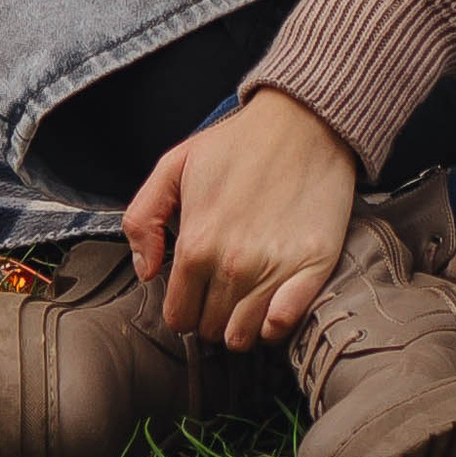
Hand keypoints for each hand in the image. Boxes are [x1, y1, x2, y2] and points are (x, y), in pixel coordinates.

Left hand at [126, 86, 356, 349]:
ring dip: (240, 324)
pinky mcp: (312, 267)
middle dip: (211, 314)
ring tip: (246, 296)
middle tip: (222, 287)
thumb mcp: (175, 163)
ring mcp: (274, 269)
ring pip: (243, 336)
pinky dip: (274, 324)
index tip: (195, 292)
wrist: (305, 120)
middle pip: (210, 329)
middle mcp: (232, 265)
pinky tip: (273, 302)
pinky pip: (282, 326)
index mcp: (196, 244)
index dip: (184, 308)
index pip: (178, 316)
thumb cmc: (239, 141)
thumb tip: (146, 272)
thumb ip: (143, 217)